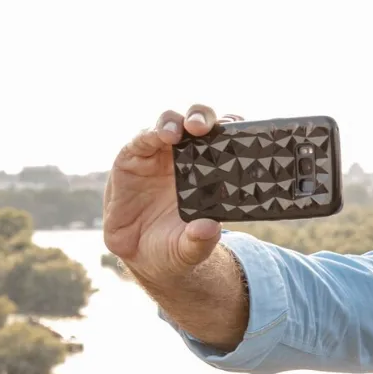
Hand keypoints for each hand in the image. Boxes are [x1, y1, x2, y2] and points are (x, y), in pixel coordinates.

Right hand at [103, 103, 236, 287]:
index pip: (225, 140)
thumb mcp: (188, 250)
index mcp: (209, 172)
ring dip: (176, 123)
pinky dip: (151, 134)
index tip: (239, 131)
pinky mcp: (133, 157)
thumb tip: (210, 228)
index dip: (233, 130)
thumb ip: (200, 241)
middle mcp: (186, 157)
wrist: (140, 256)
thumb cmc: (173, 247)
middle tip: (205, 127)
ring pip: (169, 124)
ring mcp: (159, 154)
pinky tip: (161, 136)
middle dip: (203, 117)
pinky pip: (142, 139)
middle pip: (197, 123)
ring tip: (181, 132)